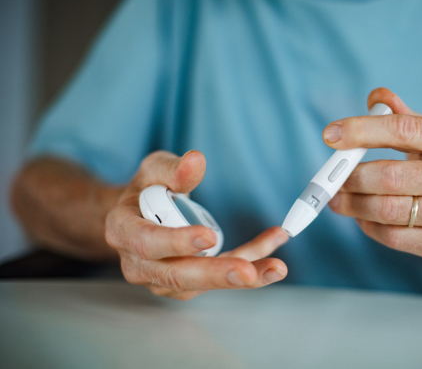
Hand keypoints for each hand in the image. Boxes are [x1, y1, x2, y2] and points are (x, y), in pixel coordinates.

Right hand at [105, 151, 288, 299]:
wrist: (139, 216)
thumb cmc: (146, 191)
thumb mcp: (154, 170)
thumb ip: (173, 168)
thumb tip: (196, 160)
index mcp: (123, 231)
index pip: (146, 242)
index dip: (176, 242)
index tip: (208, 236)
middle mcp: (140, 263)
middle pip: (177, 275)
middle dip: (215, 275)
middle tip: (248, 272)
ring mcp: (163, 279)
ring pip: (203, 284)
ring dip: (242, 276)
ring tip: (275, 268)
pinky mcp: (188, 284)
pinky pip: (219, 275)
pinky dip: (249, 262)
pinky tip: (273, 248)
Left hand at [323, 88, 421, 263]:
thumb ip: (406, 118)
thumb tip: (375, 97)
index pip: (402, 129)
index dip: (361, 131)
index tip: (331, 135)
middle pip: (389, 176)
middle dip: (351, 178)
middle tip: (333, 180)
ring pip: (388, 210)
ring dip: (354, 205)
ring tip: (340, 199)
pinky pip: (394, 237)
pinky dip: (368, 227)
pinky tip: (362, 218)